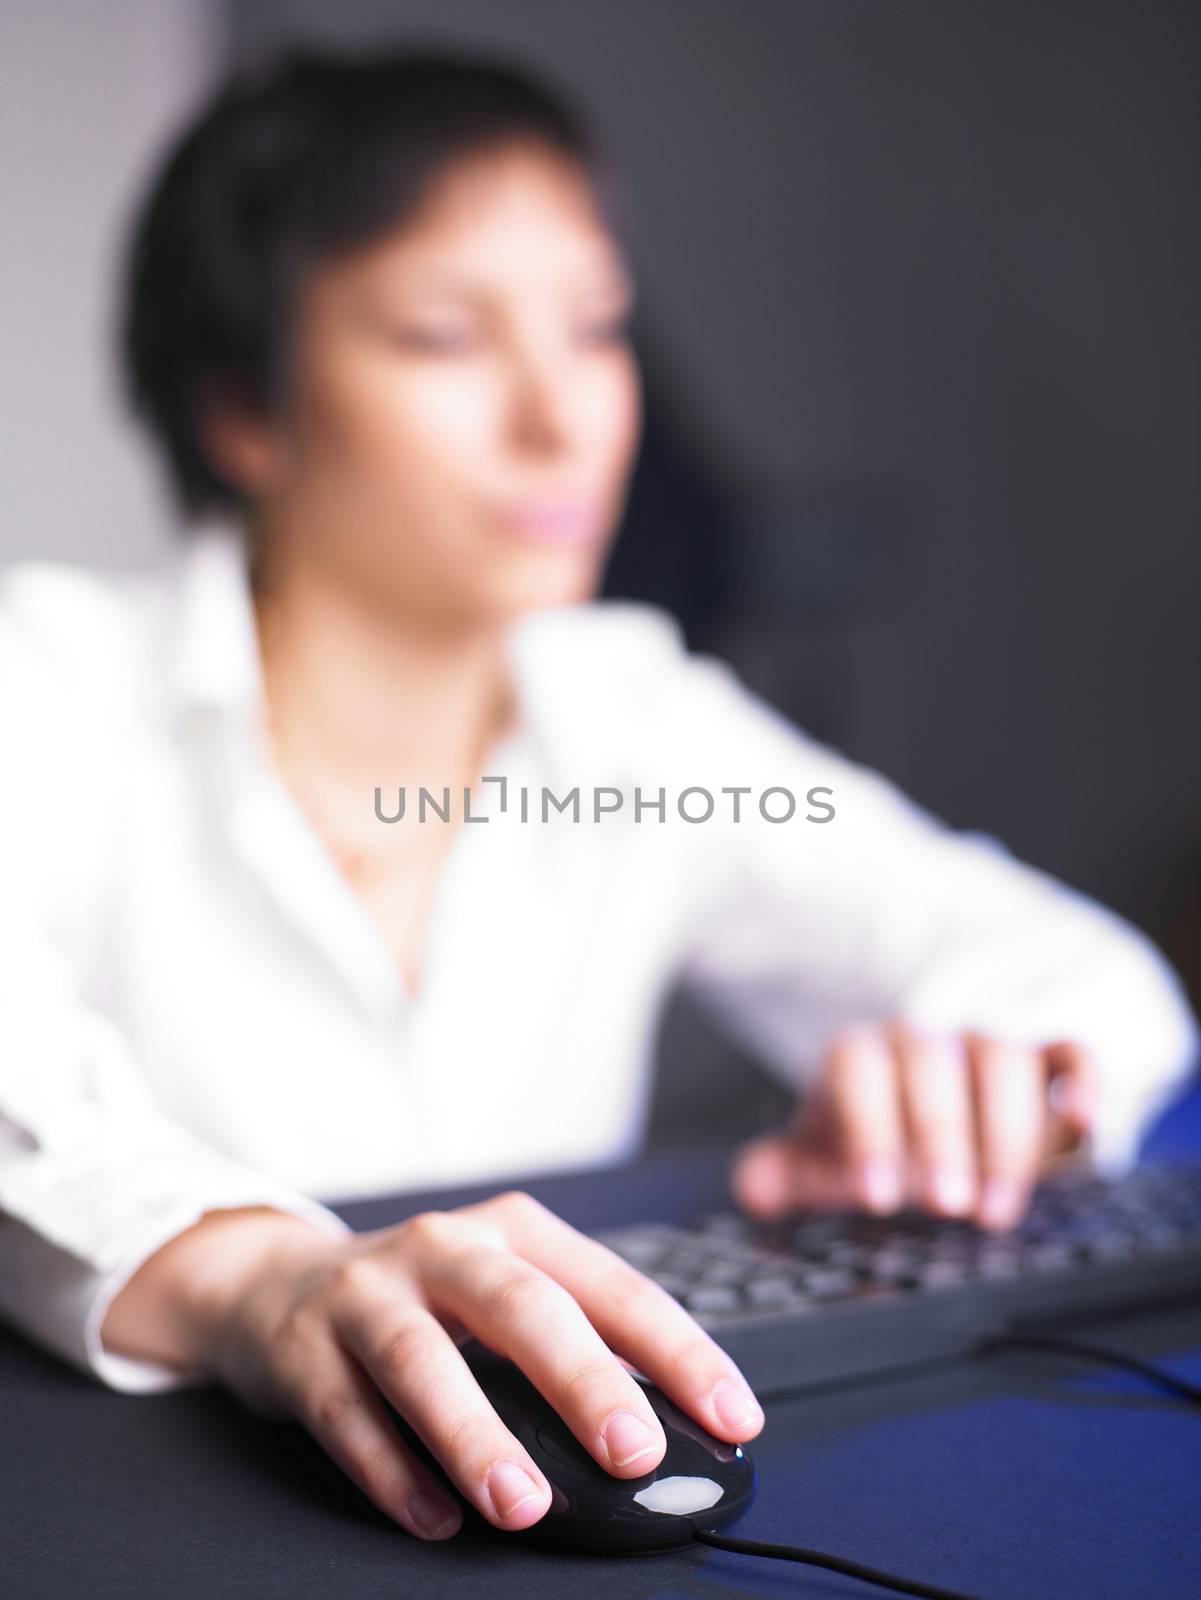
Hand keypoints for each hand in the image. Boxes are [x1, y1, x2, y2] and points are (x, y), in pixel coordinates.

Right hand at [102, 1190, 764, 1542]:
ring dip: (476, 1435)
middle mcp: (444, 1247)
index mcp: (515, 1229)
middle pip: (520, 1306)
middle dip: (583, 1380)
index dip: (677, 1351)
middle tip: (634, 1452)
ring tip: (523, 1504)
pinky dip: (392, 1470)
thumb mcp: (503, 1290)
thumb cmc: (425, 1297)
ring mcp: (368, 1293)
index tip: (732, 1415)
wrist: (278, 1281)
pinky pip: (348, 1413)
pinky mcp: (304, 1347)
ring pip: (422, 1359)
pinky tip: (434, 1518)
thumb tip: (670, 1423)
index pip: (612, 1285)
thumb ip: (575, 1339)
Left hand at [730, 1020, 1096, 1229]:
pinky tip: (1082, 1121)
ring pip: (1002, 1055)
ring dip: (1006, 1131)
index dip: (867, 1126)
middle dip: (940, 1134)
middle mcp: (925, 1041)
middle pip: (932, 1061)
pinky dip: (1082, 1079)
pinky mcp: (1047, 1065)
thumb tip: (754, 1186)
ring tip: (995, 1207)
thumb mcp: (825, 1160)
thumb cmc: (876, 1141)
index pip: (857, 1064)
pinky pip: (1070, 1052)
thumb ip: (786, 1172)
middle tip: (945, 1204)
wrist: (933, 1117)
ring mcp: (986, 1046)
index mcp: (862, 1057)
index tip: (874, 1197)